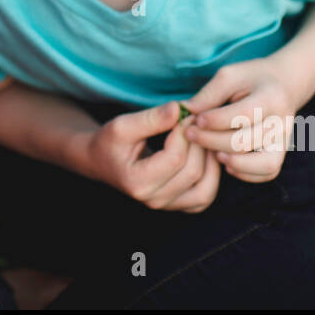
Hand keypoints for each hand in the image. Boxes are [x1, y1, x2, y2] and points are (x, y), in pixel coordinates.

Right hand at [83, 102, 221, 212]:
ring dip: (210, 160)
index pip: (175, 158)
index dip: (184, 132)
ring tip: (203, 138)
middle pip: (193, 172)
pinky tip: (205, 155)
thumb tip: (179, 108)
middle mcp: (154, 200)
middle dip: (198, 142)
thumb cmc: (110, 142)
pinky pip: (206, 196)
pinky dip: (212, 176)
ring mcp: (168, 206)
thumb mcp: (122, 125)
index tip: (183, 113)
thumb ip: (151, 118)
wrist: (102, 161)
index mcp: (138, 183)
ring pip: (206, 188)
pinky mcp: (178, 205)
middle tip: (195, 121)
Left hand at [183, 57, 297, 182]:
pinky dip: (246, 172)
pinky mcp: (281, 152)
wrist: (283, 84)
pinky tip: (226, 160)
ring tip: (211, 153)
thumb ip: (209, 94)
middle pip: (247, 141)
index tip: (195, 119)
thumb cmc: (251, 78)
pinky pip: (268, 172)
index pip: (244, 115)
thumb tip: (185, 112)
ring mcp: (285, 140)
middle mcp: (283, 122)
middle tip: (190, 134)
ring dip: (233, 161)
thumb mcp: (229, 76)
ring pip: (263, 163)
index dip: (216, 120)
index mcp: (271, 97)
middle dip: (213, 140)